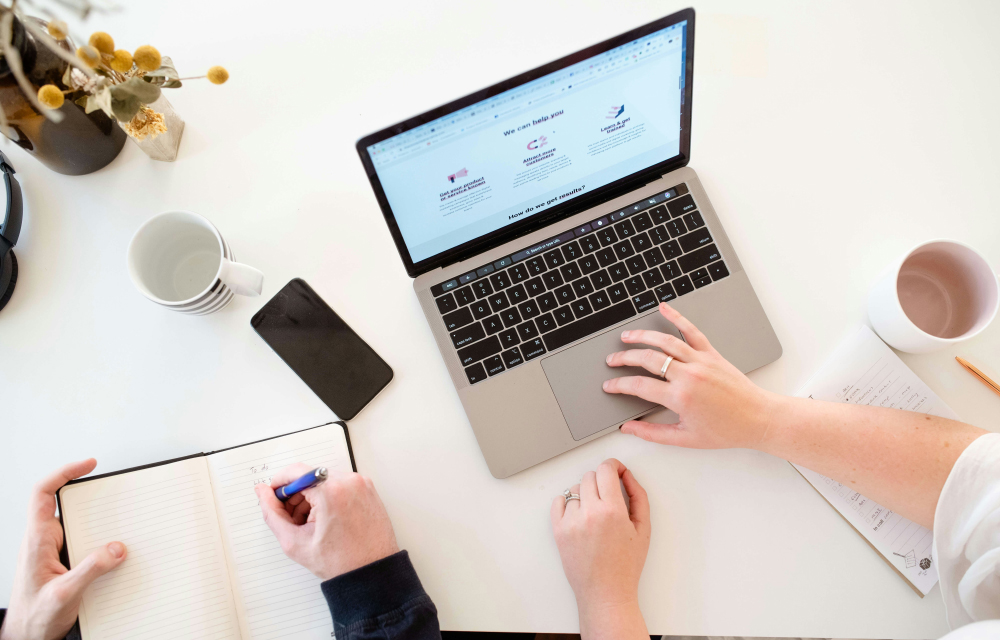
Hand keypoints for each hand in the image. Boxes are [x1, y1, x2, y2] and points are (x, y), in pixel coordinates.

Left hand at [1, 460, 126, 639]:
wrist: (26, 639)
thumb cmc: (33, 618)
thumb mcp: (64, 594)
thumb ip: (90, 570)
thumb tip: (115, 548)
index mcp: (37, 540)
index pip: (43, 493)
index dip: (65, 473)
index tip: (88, 465)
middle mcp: (43, 541)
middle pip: (64, 504)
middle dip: (90, 496)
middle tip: (113, 490)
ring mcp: (52, 551)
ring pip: (76, 523)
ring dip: (97, 522)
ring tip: (118, 522)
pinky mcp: (62, 562)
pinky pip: (82, 541)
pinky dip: (100, 540)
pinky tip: (113, 551)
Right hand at [255, 464, 398, 580]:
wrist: (372, 572)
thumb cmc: (341, 562)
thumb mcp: (295, 542)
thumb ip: (272, 514)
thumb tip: (262, 492)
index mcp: (331, 491)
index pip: (295, 471)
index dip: (279, 485)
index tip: (273, 497)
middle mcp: (349, 481)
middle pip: (309, 476)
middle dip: (295, 496)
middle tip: (292, 520)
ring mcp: (361, 484)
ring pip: (323, 480)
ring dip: (310, 498)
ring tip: (309, 524)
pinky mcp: (368, 488)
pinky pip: (339, 485)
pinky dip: (328, 498)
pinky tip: (325, 520)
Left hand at [550, 459, 649, 638]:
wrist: (605, 592)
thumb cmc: (626, 564)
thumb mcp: (643, 529)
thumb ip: (638, 497)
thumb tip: (627, 476)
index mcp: (612, 511)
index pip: (606, 469)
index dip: (613, 466)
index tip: (616, 470)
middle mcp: (589, 513)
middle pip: (590, 476)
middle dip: (601, 480)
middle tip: (608, 495)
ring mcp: (571, 522)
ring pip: (575, 489)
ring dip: (586, 494)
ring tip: (596, 512)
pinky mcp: (558, 531)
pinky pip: (558, 502)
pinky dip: (568, 503)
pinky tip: (579, 514)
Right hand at [603, 302, 778, 448]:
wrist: (758, 419)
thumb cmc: (726, 431)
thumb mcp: (685, 439)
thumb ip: (652, 433)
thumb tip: (629, 428)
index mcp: (680, 397)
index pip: (639, 386)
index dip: (619, 385)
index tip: (609, 386)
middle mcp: (689, 375)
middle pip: (647, 359)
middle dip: (624, 358)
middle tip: (612, 360)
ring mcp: (701, 361)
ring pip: (665, 341)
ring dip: (642, 336)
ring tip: (627, 337)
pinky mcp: (712, 354)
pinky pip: (691, 331)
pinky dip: (677, 317)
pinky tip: (664, 308)